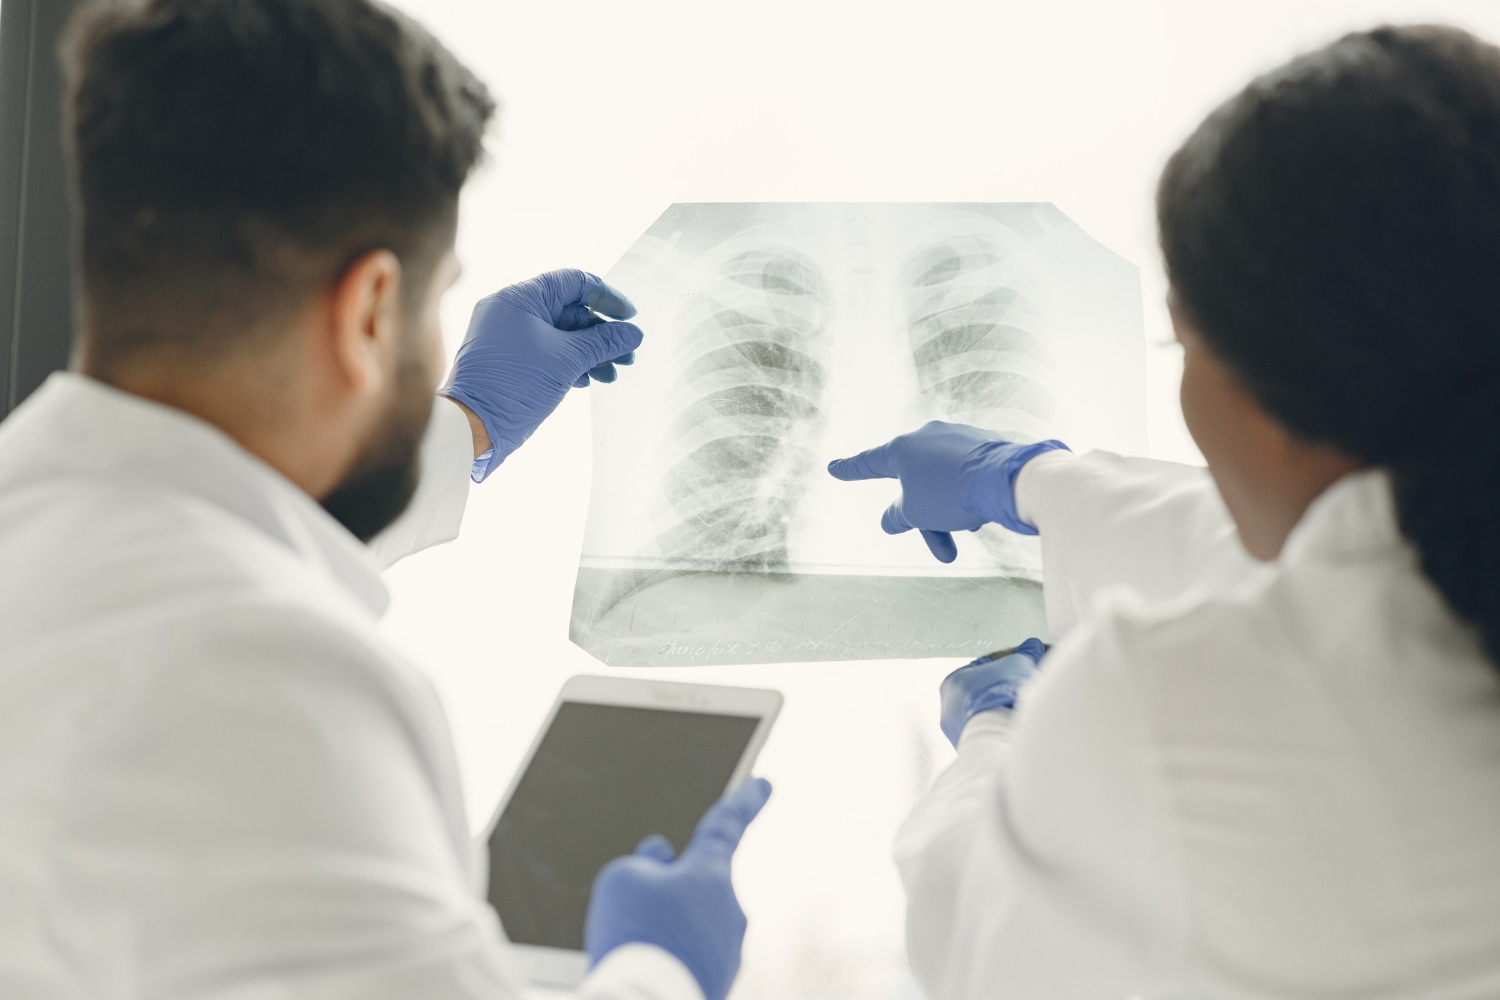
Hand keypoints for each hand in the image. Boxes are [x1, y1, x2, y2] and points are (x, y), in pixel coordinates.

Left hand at [439, 268, 642, 479]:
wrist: (473, 428)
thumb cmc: (514, 386)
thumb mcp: (567, 360)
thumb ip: (604, 342)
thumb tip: (633, 333)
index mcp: (519, 298)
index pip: (572, 282)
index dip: (606, 297)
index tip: (629, 318)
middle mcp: (510, 311)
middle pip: (569, 311)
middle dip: (602, 334)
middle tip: (628, 354)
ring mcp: (507, 336)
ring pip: (560, 335)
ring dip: (590, 352)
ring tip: (613, 373)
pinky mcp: (508, 360)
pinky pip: (546, 352)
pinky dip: (570, 363)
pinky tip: (590, 380)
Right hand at [585, 779, 771, 999]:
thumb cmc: (636, 935)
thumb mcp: (623, 878)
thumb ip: (644, 863)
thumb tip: (661, 864)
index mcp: (712, 874)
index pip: (727, 825)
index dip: (744, 801)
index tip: (764, 784)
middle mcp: (730, 910)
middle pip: (693, 885)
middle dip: (665, 892)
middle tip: (634, 911)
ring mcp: (727, 951)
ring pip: (688, 925)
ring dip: (662, 930)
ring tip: (636, 950)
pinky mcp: (717, 983)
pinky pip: (687, 958)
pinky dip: (666, 959)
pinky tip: (647, 971)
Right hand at [827, 420, 1068, 562]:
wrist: (1008, 480)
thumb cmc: (954, 494)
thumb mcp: (915, 513)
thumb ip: (898, 516)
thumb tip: (891, 520)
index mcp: (903, 448)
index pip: (868, 463)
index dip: (849, 469)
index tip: (834, 469)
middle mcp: (927, 438)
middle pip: (914, 485)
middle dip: (926, 521)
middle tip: (943, 550)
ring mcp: (957, 439)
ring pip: (942, 485)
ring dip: (949, 516)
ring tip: (967, 533)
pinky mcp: (983, 446)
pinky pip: (964, 478)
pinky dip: (966, 500)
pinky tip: (981, 514)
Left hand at [940, 638, 1046, 746]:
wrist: (999, 731)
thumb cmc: (1000, 693)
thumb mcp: (1017, 664)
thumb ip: (1024, 654)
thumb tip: (1032, 646)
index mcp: (951, 682)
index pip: (981, 670)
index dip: (1004, 669)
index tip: (1018, 673)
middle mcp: (948, 707)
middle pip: (982, 694)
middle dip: (1000, 692)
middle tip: (1020, 693)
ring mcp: (956, 731)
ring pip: (983, 716)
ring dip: (999, 713)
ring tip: (1019, 712)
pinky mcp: (968, 749)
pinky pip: (987, 734)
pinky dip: (998, 730)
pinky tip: (1013, 728)